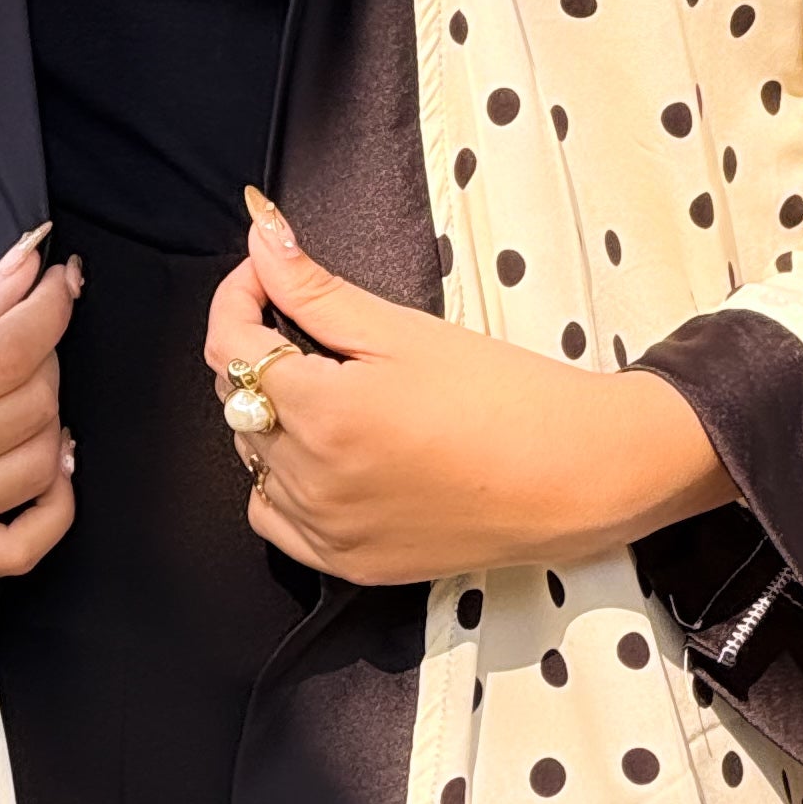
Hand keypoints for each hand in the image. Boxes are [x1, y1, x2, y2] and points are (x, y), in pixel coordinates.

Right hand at [0, 219, 80, 578]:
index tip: (58, 278)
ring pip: (38, 467)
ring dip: (47, 414)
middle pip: (30, 404)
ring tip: (18, 383)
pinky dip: (54, 504)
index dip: (50, 307)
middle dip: (43, 350)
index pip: (9, 352)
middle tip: (19, 323)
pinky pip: (20, 550)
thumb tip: (27, 273)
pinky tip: (47, 461)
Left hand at [203, 188, 727, 586]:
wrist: (571, 475)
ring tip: (327, 386)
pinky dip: (280, 482)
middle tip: (307, 323)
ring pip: (251, 459)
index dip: (238, 296)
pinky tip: (322, 454)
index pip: (230, 347)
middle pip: (236, 401)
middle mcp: (311, 481)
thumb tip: (261, 237)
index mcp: (322, 413)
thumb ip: (316, 287)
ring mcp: (327, 532)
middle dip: (257, 351)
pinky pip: (275, 518)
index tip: (266, 273)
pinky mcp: (349, 565)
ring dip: (269, 415)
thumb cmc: (501, 392)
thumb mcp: (403, 328)